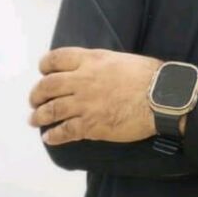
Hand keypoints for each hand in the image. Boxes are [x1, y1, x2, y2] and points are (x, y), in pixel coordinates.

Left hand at [27, 48, 162, 144]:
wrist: (163, 98)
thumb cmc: (149, 76)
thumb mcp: (121, 60)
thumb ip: (102, 64)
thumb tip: (96, 69)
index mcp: (91, 60)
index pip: (56, 59)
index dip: (45, 66)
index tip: (43, 72)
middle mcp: (82, 80)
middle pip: (47, 85)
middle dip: (37, 94)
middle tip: (35, 100)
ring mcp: (84, 104)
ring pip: (51, 110)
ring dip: (39, 116)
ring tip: (34, 119)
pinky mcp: (90, 125)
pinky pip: (64, 131)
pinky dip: (53, 135)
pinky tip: (49, 137)